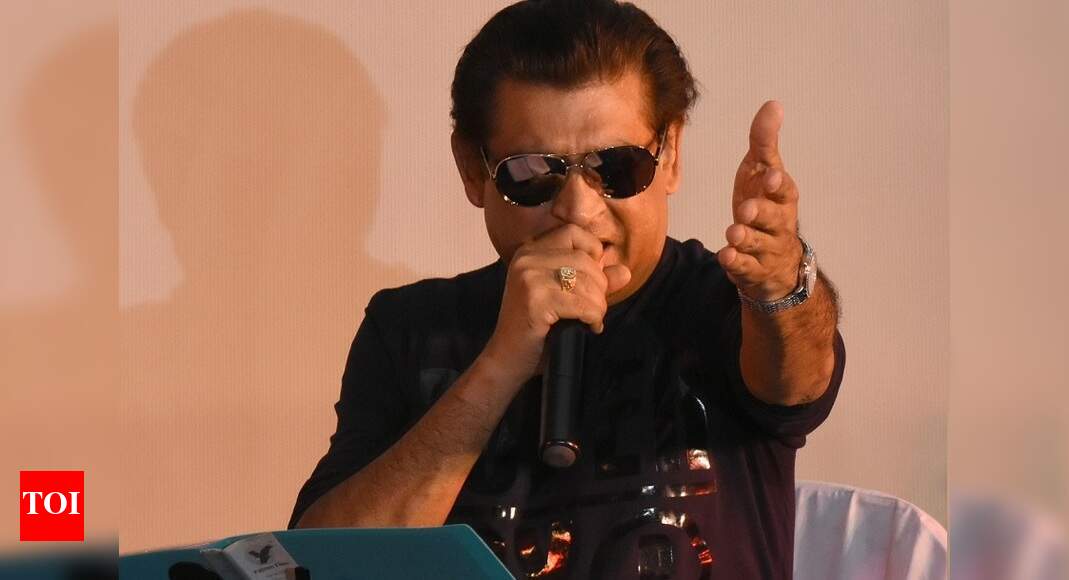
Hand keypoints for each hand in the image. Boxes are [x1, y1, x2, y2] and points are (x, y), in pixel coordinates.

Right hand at [479, 225, 630, 385]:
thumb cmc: (536, 330)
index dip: (592, 254)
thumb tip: (624, 271)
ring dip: (598, 306)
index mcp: (530, 251)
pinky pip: (581, 303)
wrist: (507, 360)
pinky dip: (592, 317)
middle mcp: (527, 258)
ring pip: (586, 282)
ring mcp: (528, 276)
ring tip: (591, 319)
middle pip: (585, 260)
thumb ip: (594, 281)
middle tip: (593, 308)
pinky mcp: (534, 298)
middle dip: (599, 287)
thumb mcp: (565, 298)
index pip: (574, 233)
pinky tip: (588, 326)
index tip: (592, 281)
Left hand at [718, 100, 803, 301]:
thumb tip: (773, 104)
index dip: (778, 184)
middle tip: (746, 210)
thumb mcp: (762, 172)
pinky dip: (736, 262)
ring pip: (759, 244)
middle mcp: (779, 223)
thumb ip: (764, 142)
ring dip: (746, 238)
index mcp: (782, 197)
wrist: (774, 259)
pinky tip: (726, 255)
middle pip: (774, 218)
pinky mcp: (753, 269)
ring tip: (734, 233)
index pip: (785, 189)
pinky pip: (745, 267)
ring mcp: (767, 248)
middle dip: (761, 213)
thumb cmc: (765, 205)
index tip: (771, 176)